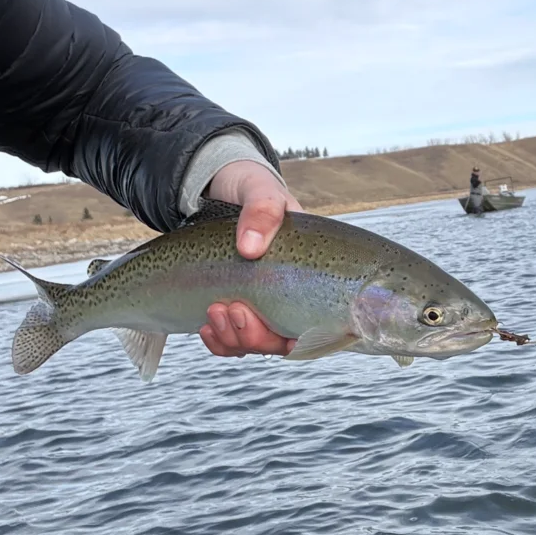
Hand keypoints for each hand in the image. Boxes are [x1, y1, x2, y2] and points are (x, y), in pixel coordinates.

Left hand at [198, 161, 303, 357]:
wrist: (221, 190)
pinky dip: (220, 342)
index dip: (314, 338)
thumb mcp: (261, 191)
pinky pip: (232, 342)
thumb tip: (250, 248)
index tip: (287, 335)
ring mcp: (263, 305)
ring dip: (235, 338)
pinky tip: (206, 327)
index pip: (329, 321)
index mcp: (312, 272)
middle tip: (234, 309)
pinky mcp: (235, 308)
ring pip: (257, 345)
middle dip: (258, 337)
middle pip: (285, 341)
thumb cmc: (253, 189)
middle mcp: (292, 295)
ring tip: (215, 311)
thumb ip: (262, 210)